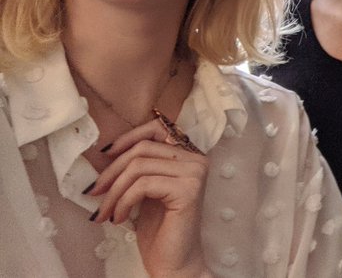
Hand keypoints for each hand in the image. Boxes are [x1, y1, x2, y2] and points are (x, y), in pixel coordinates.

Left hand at [88, 118, 210, 276]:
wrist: (174, 263)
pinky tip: (119, 219)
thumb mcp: (145, 191)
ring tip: (105, 213)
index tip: (104, 155)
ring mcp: (195, 173)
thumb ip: (138, 168)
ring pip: (139, 167)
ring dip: (114, 191)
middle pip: (142, 149)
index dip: (128, 137)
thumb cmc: (159, 229)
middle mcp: (197, 160)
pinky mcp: (188, 190)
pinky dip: (123, 201)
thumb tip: (106, 152)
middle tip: (94, 193)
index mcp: (189, 156)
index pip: (157, 129)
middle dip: (111, 171)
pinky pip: (143, 185)